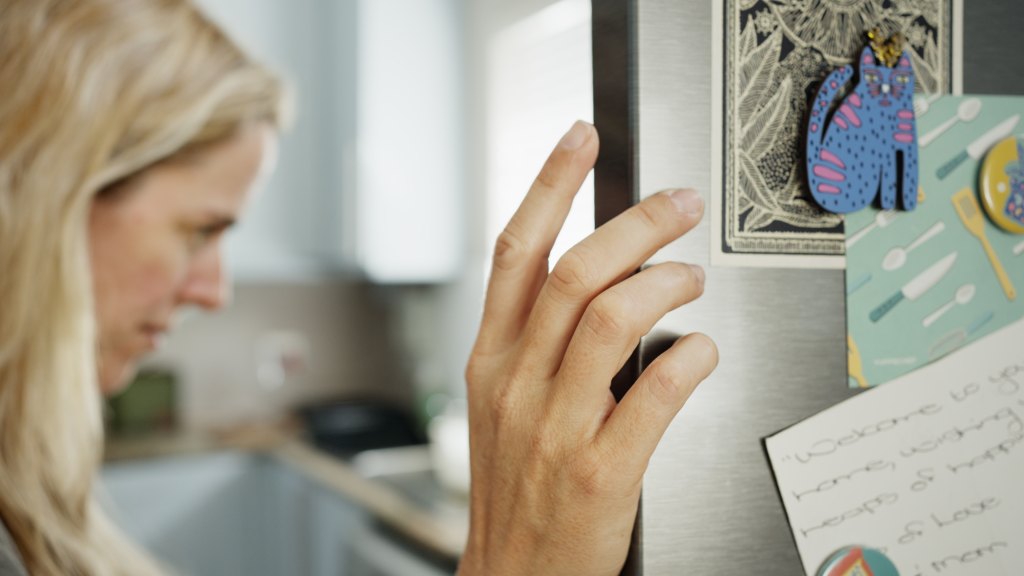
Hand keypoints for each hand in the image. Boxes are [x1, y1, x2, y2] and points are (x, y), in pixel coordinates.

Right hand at [458, 121, 717, 575]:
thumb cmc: (515, 489)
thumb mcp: (502, 404)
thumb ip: (535, 341)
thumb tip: (593, 275)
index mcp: (491, 360)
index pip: (516, 252)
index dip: (549, 186)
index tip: (580, 139)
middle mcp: (517, 384)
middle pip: (576, 272)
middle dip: (635, 223)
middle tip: (679, 204)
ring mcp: (554, 427)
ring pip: (612, 320)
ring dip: (666, 284)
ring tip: (694, 278)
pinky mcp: (598, 471)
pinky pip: (652, 395)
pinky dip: (689, 360)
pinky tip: (703, 351)